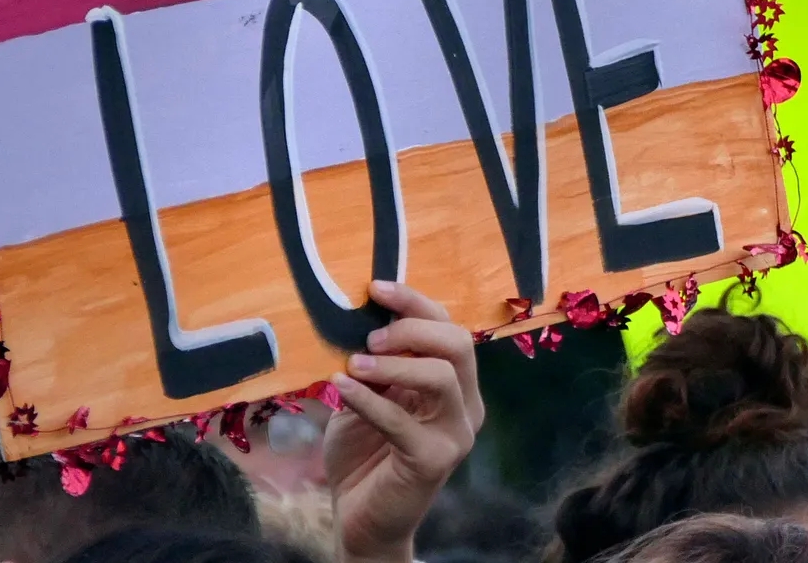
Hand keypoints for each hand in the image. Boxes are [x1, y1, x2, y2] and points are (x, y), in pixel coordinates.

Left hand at [324, 281, 483, 562]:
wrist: (360, 520)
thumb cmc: (363, 455)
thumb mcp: (365, 398)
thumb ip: (372, 365)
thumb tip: (354, 320)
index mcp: (455, 384)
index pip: (449, 327)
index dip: (415, 302)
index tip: (375, 288)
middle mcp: (466, 404)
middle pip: (458, 344)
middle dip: (412, 329)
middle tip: (369, 339)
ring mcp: (455, 433)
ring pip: (442, 376)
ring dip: (395, 364)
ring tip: (353, 365)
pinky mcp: (435, 460)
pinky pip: (402, 420)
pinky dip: (369, 399)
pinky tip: (341, 389)